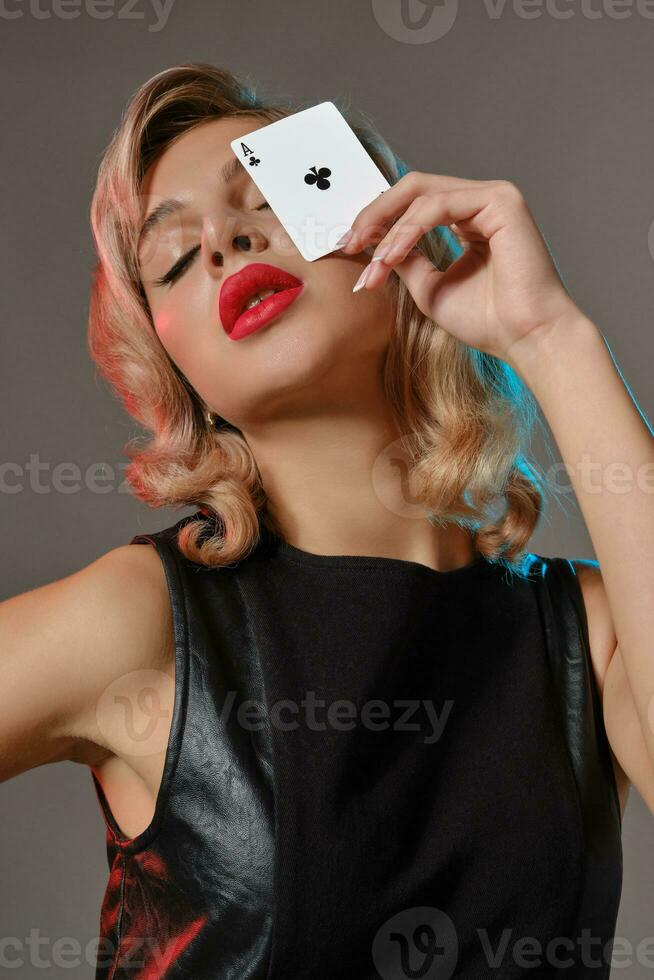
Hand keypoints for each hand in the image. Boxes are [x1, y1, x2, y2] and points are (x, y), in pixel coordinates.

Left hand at [338, 172, 582, 365]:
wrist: (527, 338)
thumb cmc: (488, 321)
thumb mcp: (430, 288)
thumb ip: (405, 261)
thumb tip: (372, 246)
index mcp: (469, 218)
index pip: (414, 203)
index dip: (377, 219)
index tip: (348, 245)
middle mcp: (482, 201)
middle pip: (414, 187)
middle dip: (375, 213)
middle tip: (349, 242)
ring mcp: (493, 196)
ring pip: (422, 194)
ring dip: (389, 228)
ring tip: (373, 261)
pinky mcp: (501, 200)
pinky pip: (439, 205)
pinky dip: (408, 230)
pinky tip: (392, 255)